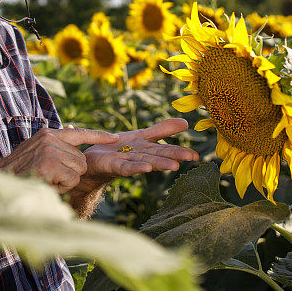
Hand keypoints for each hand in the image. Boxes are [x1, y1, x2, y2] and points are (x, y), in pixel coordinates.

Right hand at [0, 127, 117, 193]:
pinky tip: (46, 184)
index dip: (98, 136)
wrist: (0, 183)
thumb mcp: (38, 152)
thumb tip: (73, 128)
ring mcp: (49, 150)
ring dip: (65, 181)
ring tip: (46, 179)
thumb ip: (57, 143)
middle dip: (70, 173)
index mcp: (48, 134)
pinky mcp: (49, 164)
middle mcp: (50, 138)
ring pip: (78, 170)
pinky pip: (71, 180)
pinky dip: (62, 187)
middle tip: (49, 176)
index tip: (114, 138)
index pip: (79, 133)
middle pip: (81, 159)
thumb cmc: (20, 172)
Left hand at [78, 118, 198, 188]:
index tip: (196, 155)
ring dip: (159, 164)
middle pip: (159, 156)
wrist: (94, 159)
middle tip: (192, 157)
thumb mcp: (142, 136)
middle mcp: (140, 157)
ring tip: (174, 166)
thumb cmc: (120, 149)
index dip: (181, 151)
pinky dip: (136, 168)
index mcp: (148, 149)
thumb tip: (186, 122)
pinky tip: (147, 168)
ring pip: (146, 162)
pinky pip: (126, 167)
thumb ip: (162, 130)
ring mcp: (127, 162)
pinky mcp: (113, 165)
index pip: (166, 149)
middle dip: (174, 156)